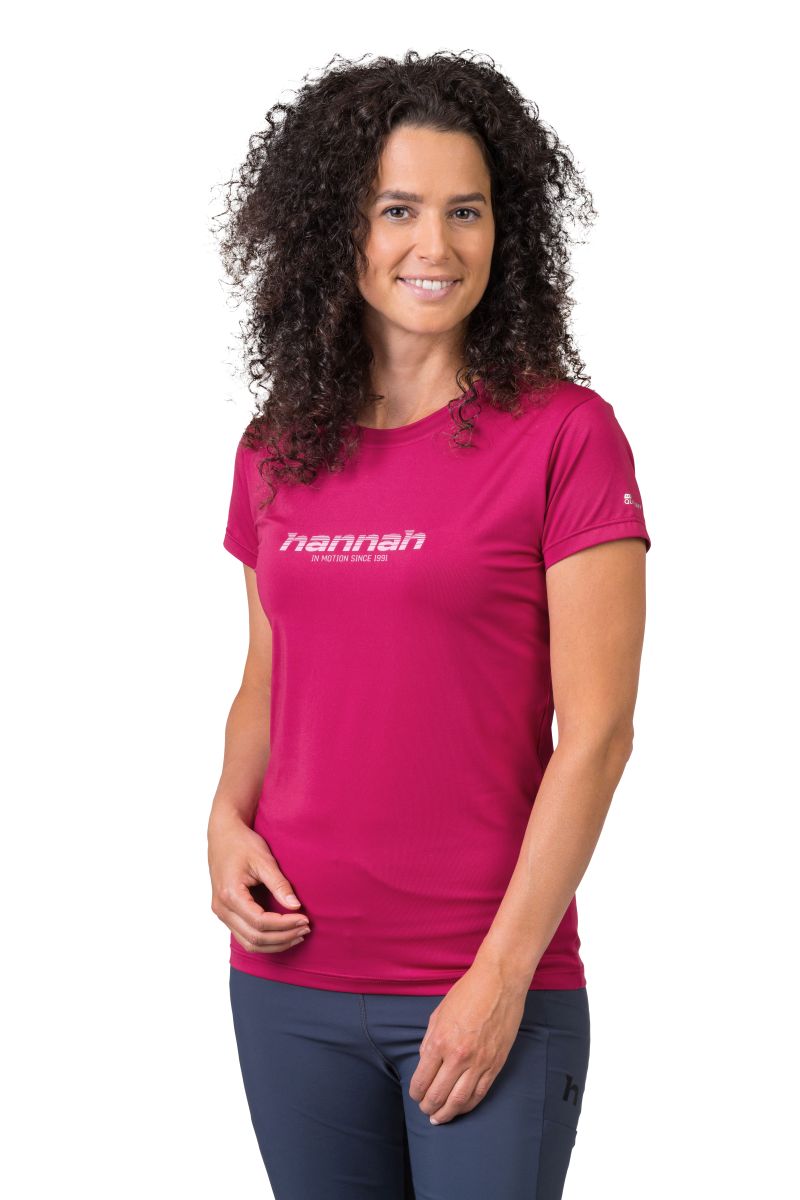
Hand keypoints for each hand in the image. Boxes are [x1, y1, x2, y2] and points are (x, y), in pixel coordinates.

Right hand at [208, 815, 310, 951]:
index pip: (260, 922)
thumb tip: (296, 906)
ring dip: (274, 943)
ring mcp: (221, 912)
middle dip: (283, 937)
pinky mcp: (226, 913)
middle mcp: (222, 908)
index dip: (285, 924)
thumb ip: (279, 884)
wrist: (223, 835)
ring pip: (248, 942)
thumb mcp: (263, 860)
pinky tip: (283, 933)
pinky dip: (265, 939)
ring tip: (297, 934)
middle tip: (305, 929)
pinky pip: (244, 935)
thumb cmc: (242, 843)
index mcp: (230, 894)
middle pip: (254, 938)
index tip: (305, 919)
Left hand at [408, 959, 527, 1124]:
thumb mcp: (438, 1014)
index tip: (415, 1095)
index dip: (416, 1092)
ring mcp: (479, 1062)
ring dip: (447, 1113)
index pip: (422, 1079)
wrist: (499, 982)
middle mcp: (458, 1056)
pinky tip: (460, 1108)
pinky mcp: (496, 1064)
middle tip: (425, 1109)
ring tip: (439, 1118)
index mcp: (440, 1041)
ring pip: (460, 1100)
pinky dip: (468, 1105)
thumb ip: (429, 1041)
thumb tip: (425, 1063)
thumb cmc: (467, 993)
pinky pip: (480, 1093)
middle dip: (428, 1106)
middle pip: (438, 1094)